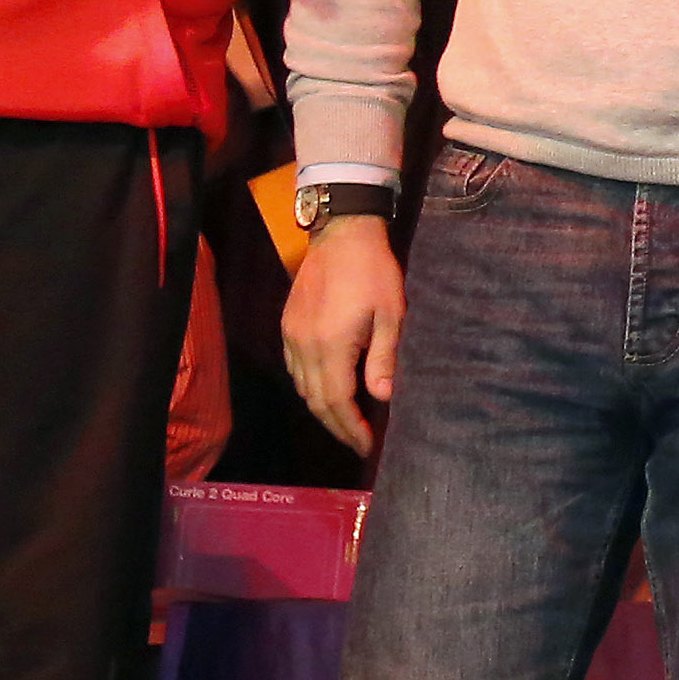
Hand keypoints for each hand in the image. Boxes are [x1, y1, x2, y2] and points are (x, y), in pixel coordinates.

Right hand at [281, 215, 404, 453]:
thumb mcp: (391, 315)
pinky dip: (309, 387)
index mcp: (330, 346)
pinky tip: (327, 390)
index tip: (366, 446)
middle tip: (358, 442)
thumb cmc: (374, 272)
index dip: (350, 428)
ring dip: (322, 408)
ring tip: (346, 422)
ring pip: (301, 386)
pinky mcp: (287, 325)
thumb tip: (382, 399)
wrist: (342, 234)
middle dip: (337, 425)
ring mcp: (291, 335)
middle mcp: (304, 345)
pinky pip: (294, 368)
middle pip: (315, 400)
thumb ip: (383, 358)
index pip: (336, 401)